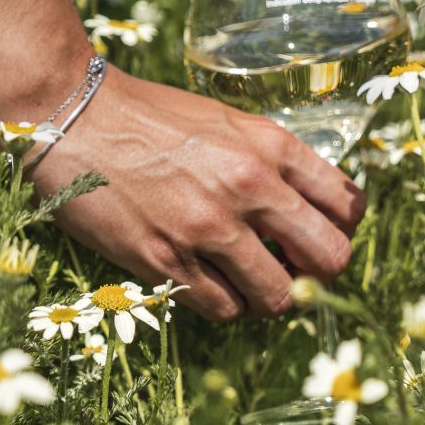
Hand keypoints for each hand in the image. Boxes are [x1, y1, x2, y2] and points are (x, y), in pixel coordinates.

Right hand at [32, 65, 366, 321]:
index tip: (322, 233)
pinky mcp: (167, 261)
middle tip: (295, 266)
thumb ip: (271, 159)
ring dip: (271, 295)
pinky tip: (211, 282)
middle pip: (331, 258)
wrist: (76, 116)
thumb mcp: (227, 120)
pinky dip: (226, 303)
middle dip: (321, 270)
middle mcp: (250, 188)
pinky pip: (225, 309)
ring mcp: (209, 229)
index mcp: (271, 146)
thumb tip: (304, 206)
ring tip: (251, 281)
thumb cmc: (152, 114)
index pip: (348, 204)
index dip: (344, 227)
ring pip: (279, 297)